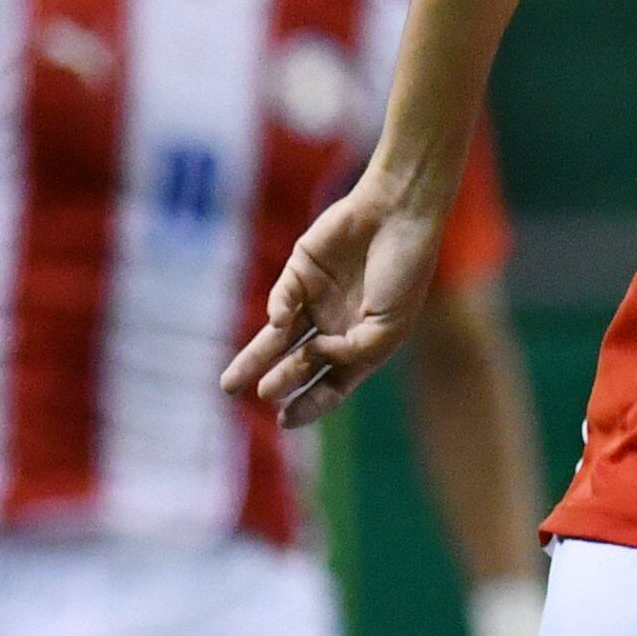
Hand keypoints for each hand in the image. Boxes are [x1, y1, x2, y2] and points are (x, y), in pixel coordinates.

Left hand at [223, 166, 443, 430]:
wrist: (399, 214)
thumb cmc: (404, 272)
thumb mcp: (388, 326)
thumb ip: (352, 350)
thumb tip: (312, 358)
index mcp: (362, 345)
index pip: (331, 384)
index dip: (309, 404)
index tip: (286, 420)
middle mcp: (335, 325)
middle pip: (298, 363)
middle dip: (279, 381)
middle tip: (262, 394)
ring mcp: (316, 297)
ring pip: (278, 336)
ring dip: (255, 359)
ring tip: (231, 384)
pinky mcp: (299, 269)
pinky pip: (282, 296)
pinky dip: (277, 310)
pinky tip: (278, 322)